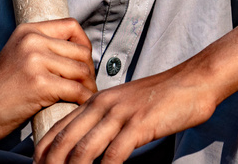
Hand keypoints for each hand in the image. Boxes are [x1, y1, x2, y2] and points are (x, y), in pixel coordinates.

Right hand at [0, 18, 95, 142]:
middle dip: (89, 71)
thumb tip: (83, 53)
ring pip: (81, 71)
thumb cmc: (1, 88)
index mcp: (28, 30)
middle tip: (86, 86)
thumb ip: (45, 47)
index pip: (72, 26)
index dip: (84, 44)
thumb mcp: (20, 54)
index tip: (84, 63)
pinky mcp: (39, 84)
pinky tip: (78, 106)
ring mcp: (35, 61)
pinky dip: (83, 100)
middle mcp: (32, 41)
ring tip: (84, 97)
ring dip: (88, 87)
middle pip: (81, 51)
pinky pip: (76, 90)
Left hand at [33, 64, 218, 163]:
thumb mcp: (125, 104)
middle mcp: (103, 105)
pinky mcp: (138, 125)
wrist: (193, 81)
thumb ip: (105, 119)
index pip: (59, 128)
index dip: (43, 152)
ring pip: (83, 151)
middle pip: (65, 141)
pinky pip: (113, 155)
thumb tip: (88, 143)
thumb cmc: (160, 97)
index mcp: (96, 100)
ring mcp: (120, 115)